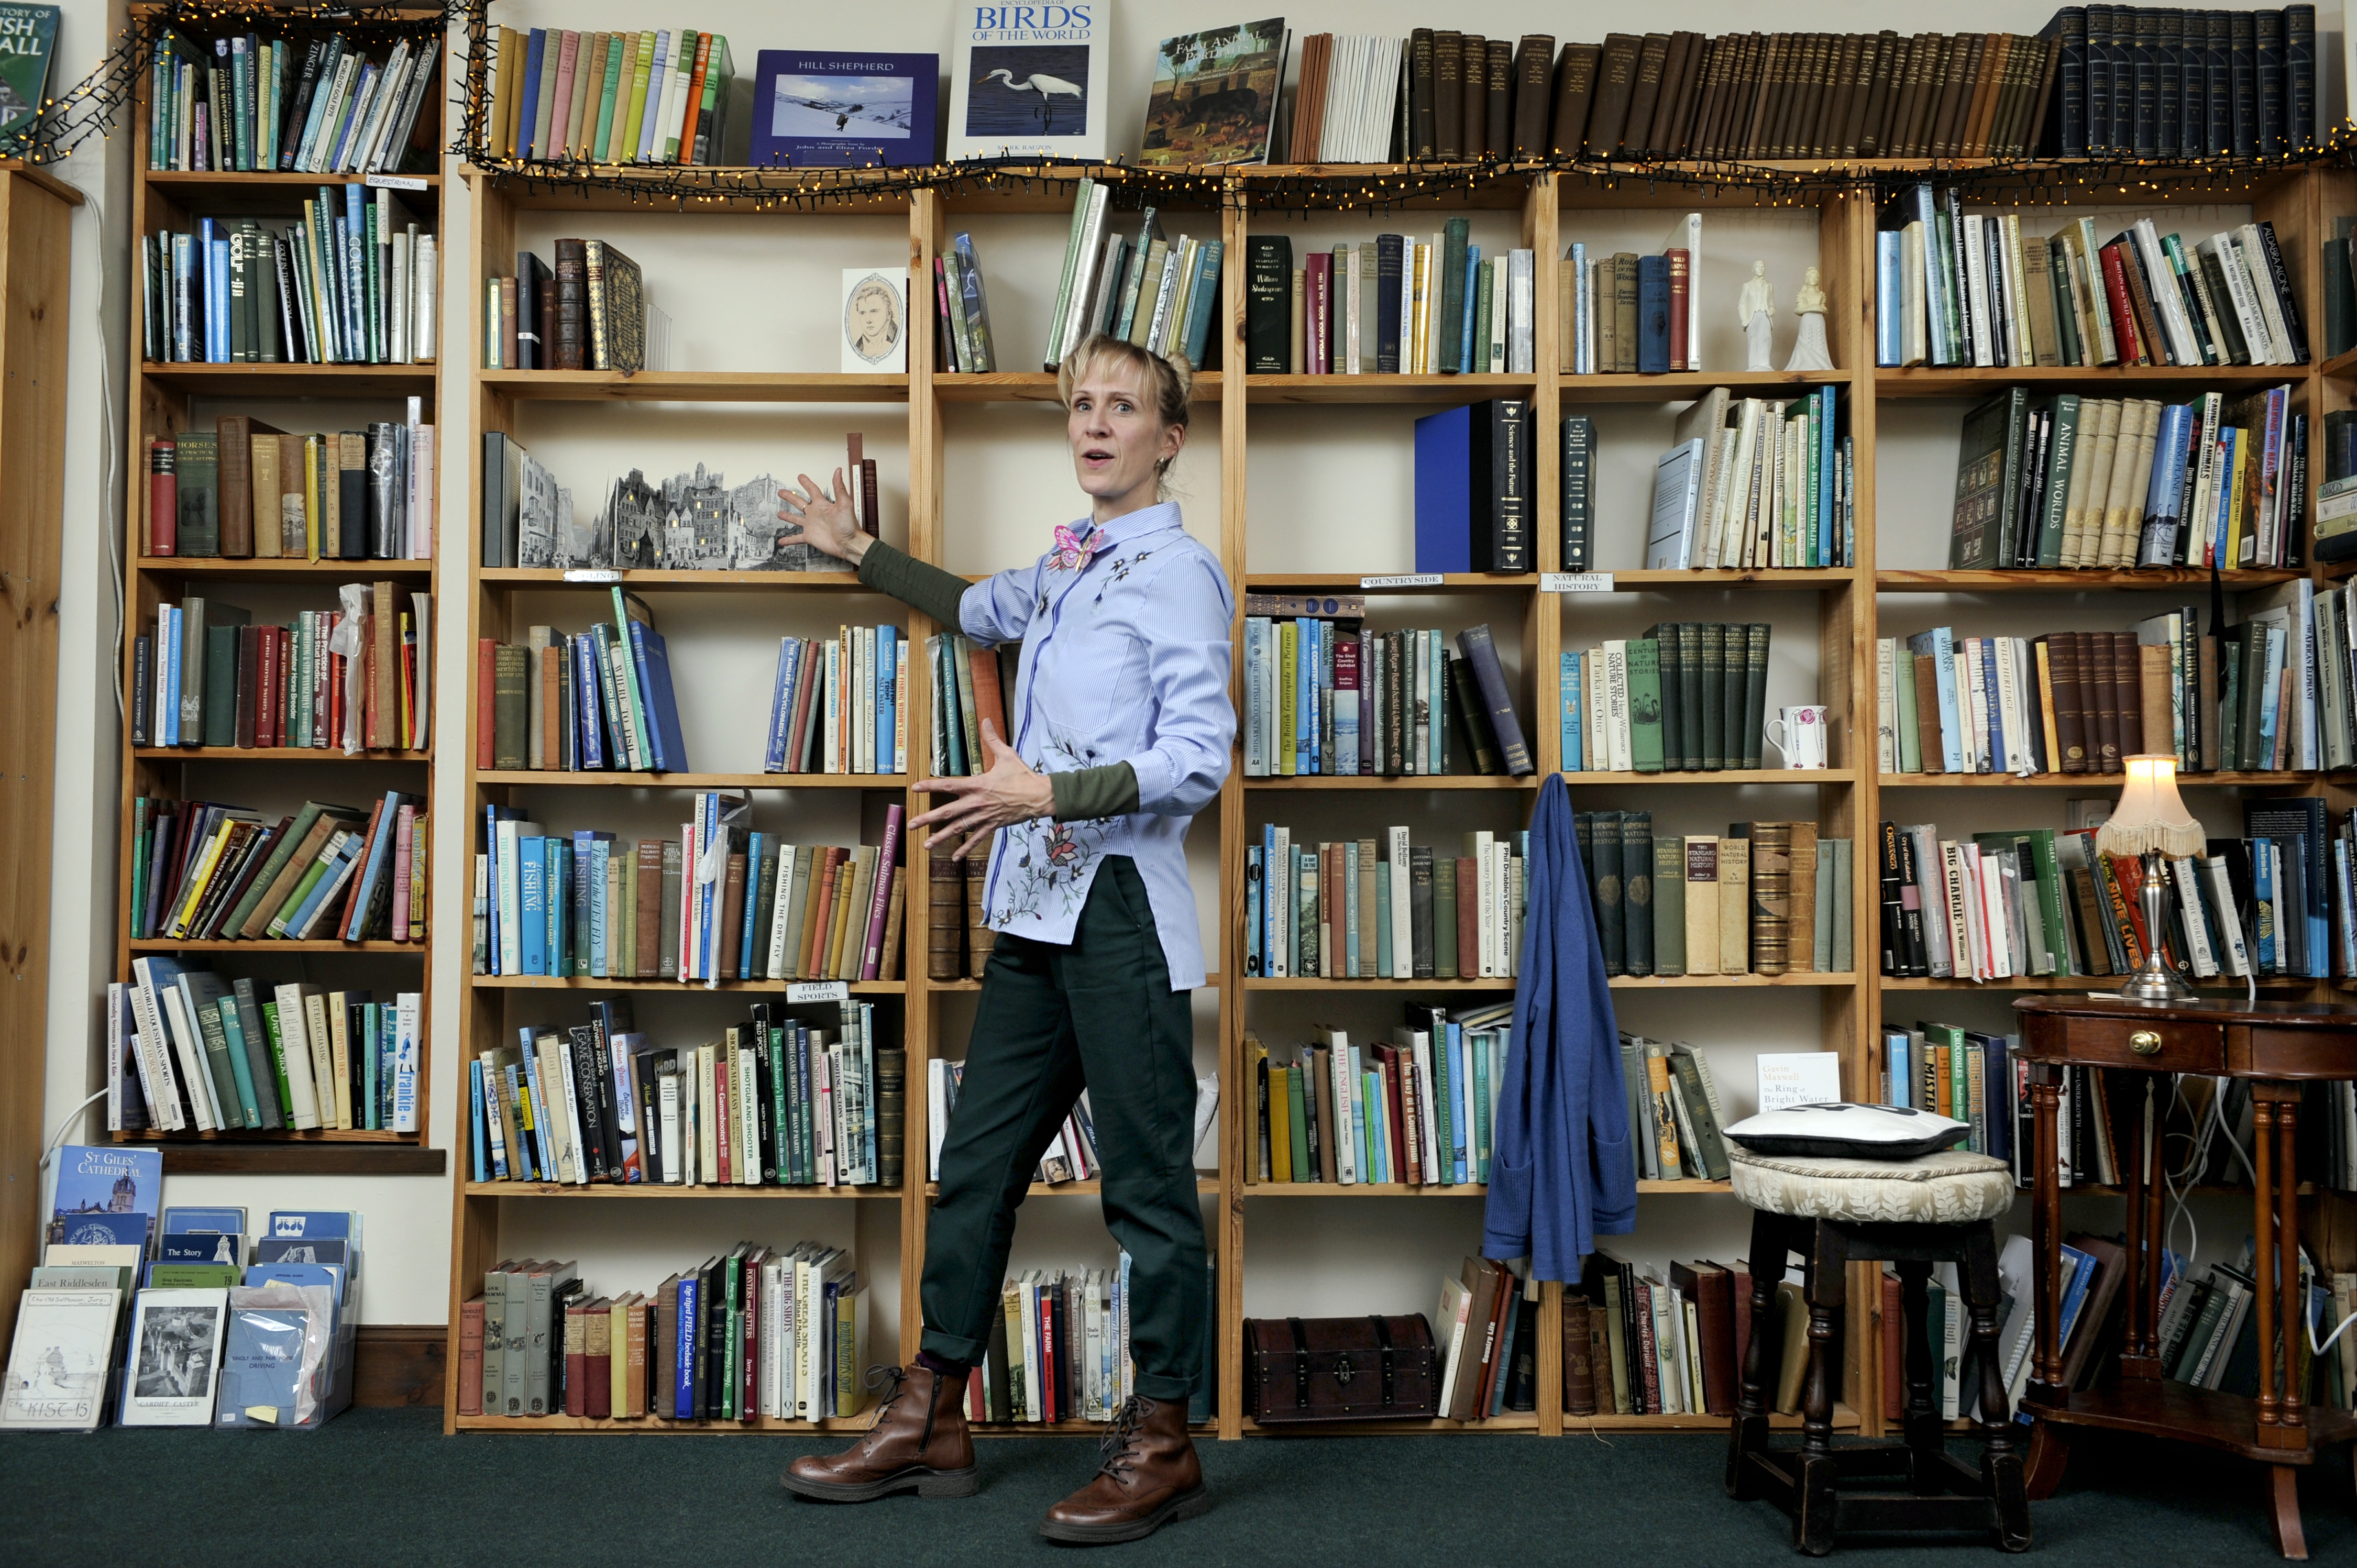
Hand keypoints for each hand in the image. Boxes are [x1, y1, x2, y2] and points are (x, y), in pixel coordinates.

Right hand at [776, 469, 867, 564]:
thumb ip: (839, 487)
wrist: (848, 543)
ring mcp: (811, 525)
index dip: (806, 483)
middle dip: (790, 497)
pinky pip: (796, 538)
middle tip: (782, 492)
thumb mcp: (844, 503)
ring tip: (779, 514)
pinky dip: (789, 540)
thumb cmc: (849, 525)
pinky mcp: (810, 537)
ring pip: (796, 519)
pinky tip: (782, 540)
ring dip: (788, 516)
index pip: (812, 490)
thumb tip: (838, 471)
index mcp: (822, 505)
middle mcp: (815, 514)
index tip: (800, 477)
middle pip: (799, 502)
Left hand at [909, 721, 1053, 856]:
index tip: (914, 788)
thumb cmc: (1023, 775)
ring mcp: (984, 816)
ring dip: (941, 837)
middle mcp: (977, 803)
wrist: (1040, 796)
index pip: (949, 785)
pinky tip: (955, 857)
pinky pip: (977, 838)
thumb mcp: (1007, 755)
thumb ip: (992, 739)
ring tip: (926, 845)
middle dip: (928, 819)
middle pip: (947, 812)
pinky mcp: (993, 825)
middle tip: (911, 825)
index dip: (930, 785)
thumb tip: (985, 721)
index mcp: (978, 785)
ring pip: (959, 829)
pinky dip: (966, 848)